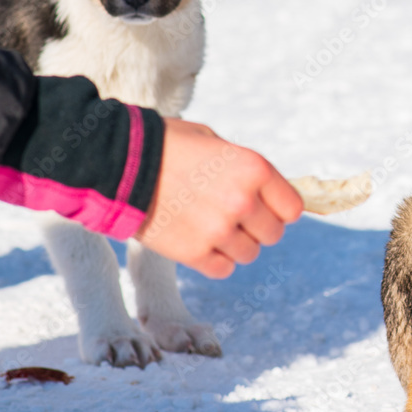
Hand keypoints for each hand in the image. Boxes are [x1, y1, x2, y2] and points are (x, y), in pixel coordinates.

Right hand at [134, 118, 302, 277]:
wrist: (119, 164)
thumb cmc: (169, 145)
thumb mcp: (216, 143)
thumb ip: (245, 169)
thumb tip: (268, 194)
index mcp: (254, 169)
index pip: (292, 208)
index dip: (280, 208)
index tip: (266, 207)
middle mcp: (243, 201)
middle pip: (272, 234)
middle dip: (257, 227)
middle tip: (233, 216)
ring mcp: (219, 230)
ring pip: (249, 254)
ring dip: (235, 244)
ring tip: (211, 226)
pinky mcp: (194, 253)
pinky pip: (223, 268)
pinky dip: (214, 259)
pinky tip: (199, 240)